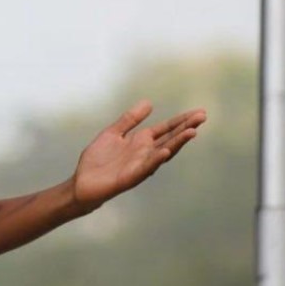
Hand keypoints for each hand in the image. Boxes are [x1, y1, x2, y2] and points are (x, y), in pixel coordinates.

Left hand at [71, 100, 205, 210]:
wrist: (82, 183)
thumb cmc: (97, 160)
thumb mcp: (113, 133)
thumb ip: (130, 119)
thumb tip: (149, 102)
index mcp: (141, 142)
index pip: (166, 129)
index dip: (181, 120)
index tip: (199, 112)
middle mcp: (145, 153)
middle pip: (170, 139)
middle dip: (186, 128)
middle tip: (202, 117)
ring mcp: (140, 165)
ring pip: (163, 152)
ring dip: (177, 143)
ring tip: (192, 132)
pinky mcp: (130, 177)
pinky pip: (146, 168)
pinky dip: (156, 160)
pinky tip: (166, 151)